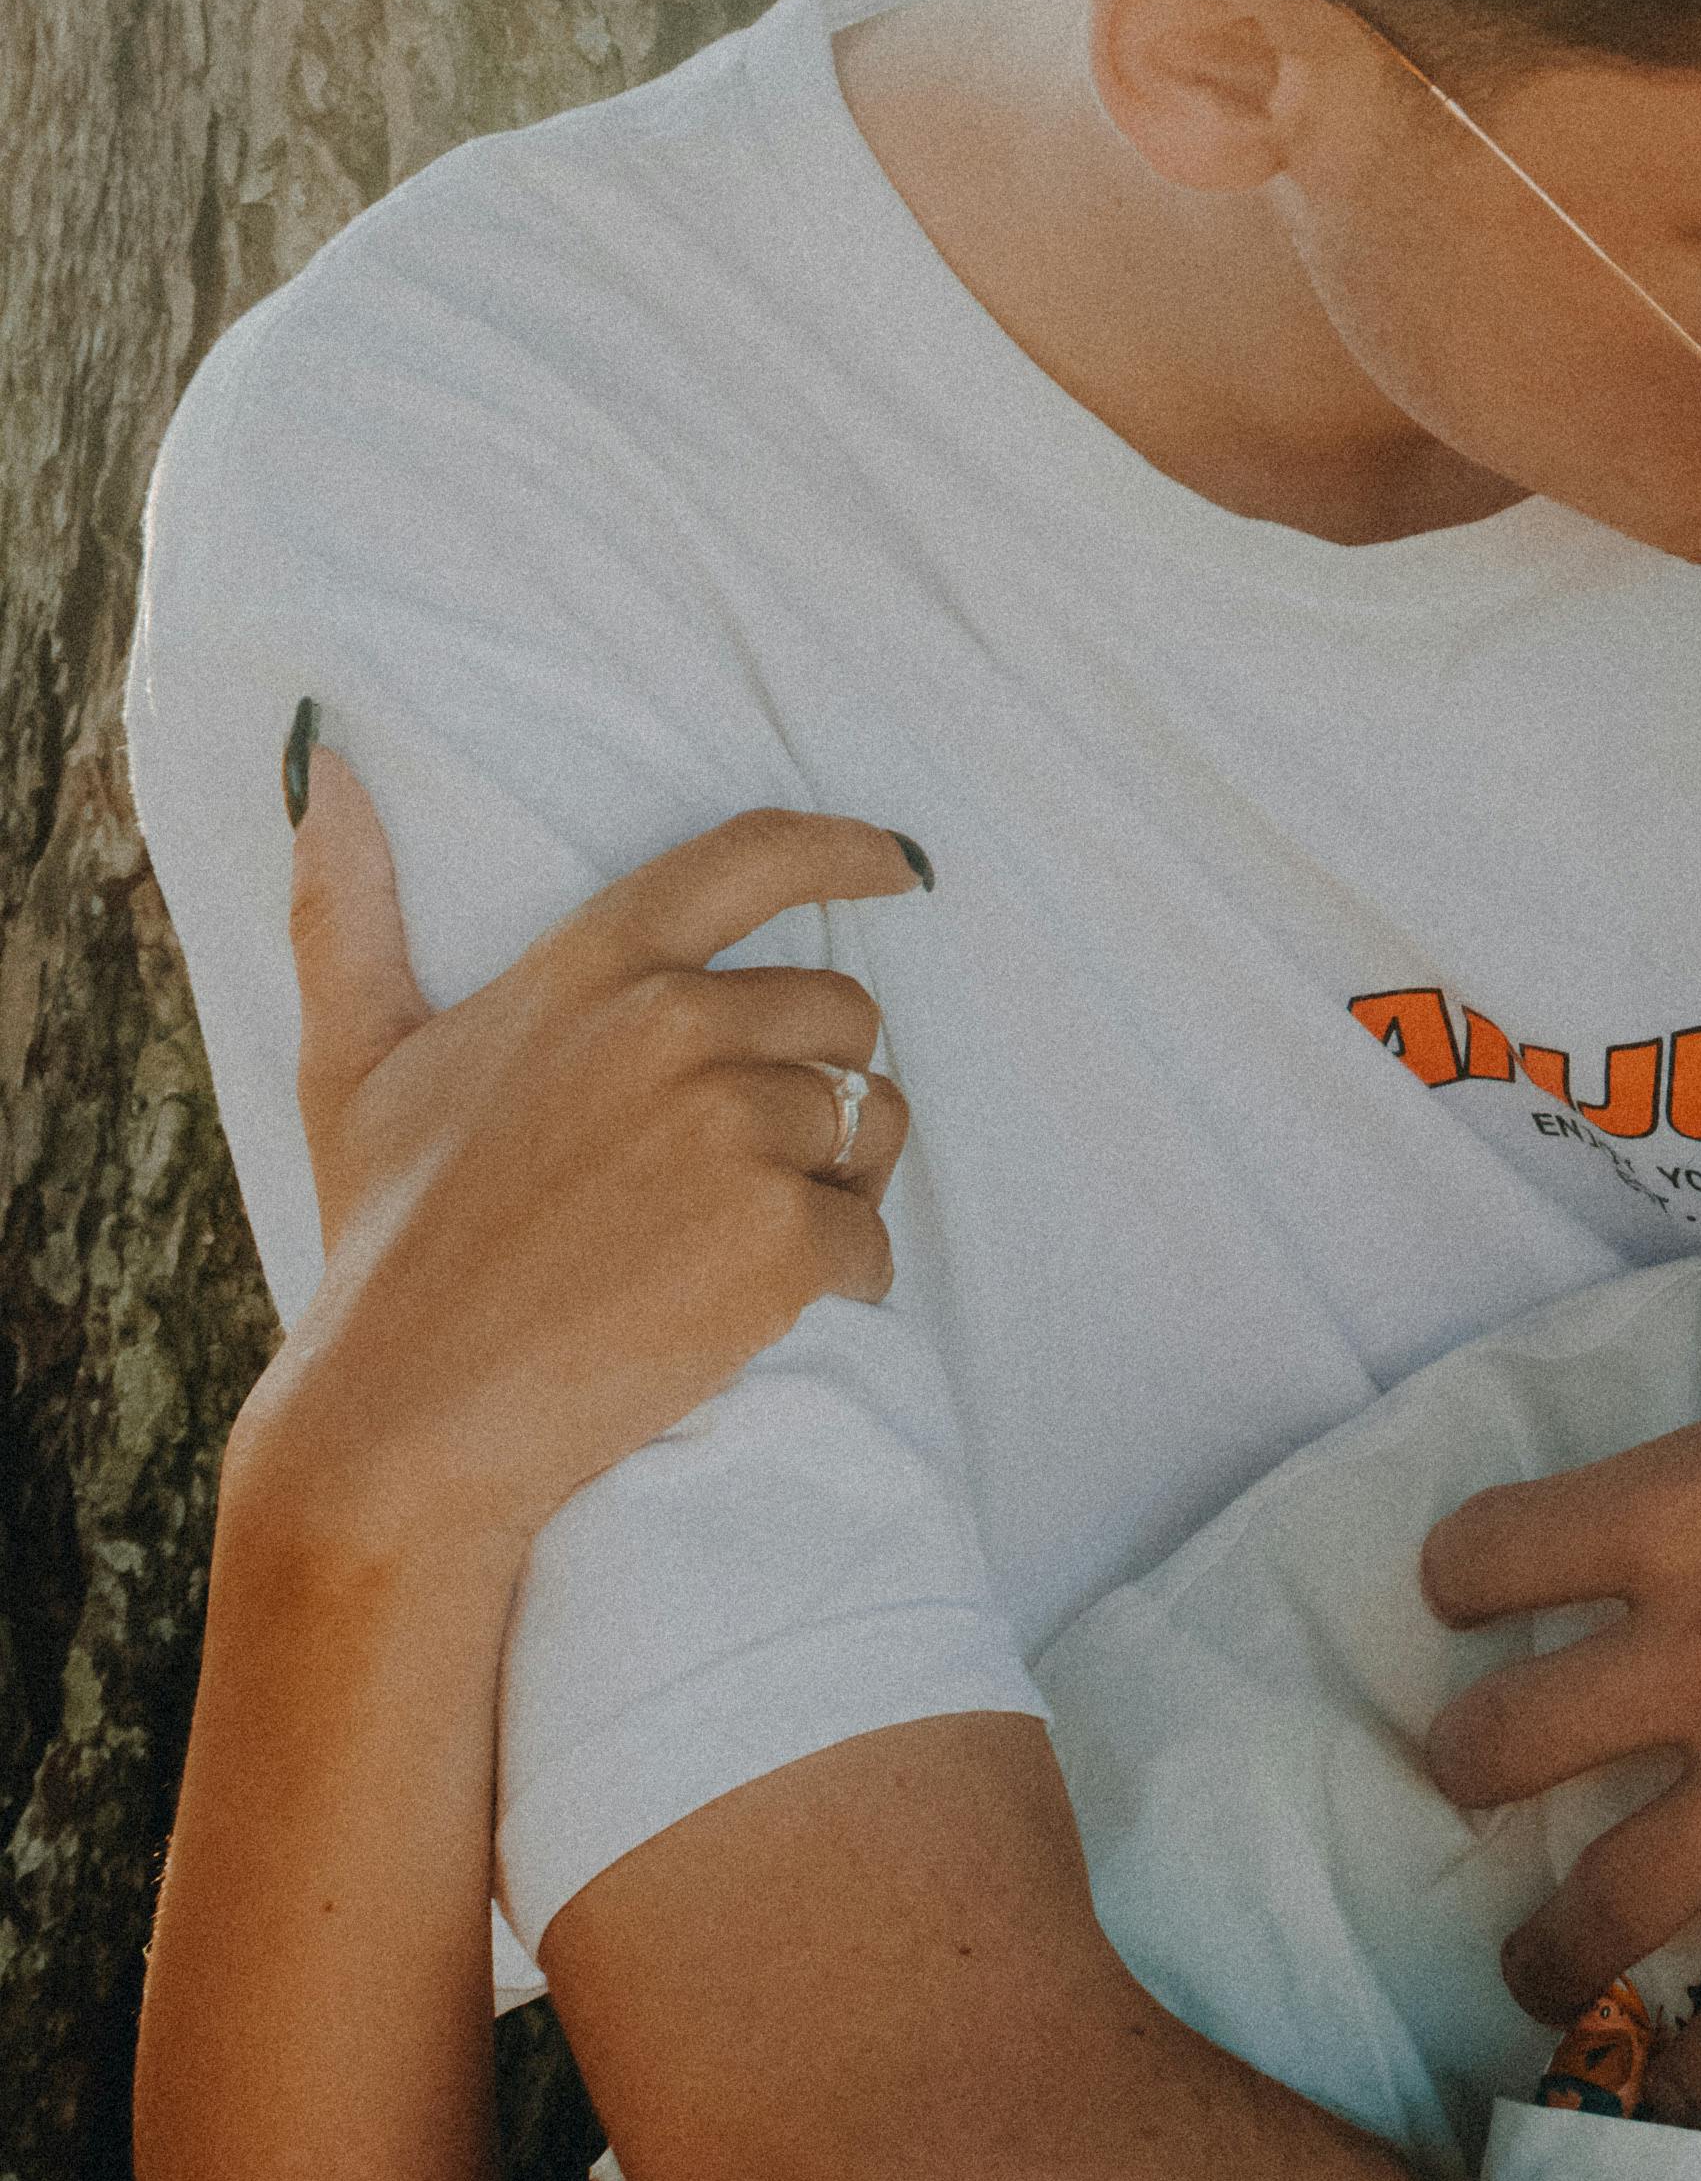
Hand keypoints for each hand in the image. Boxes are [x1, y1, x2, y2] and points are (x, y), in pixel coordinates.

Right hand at [235, 753, 925, 1578]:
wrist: (411, 1420)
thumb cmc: (387, 1245)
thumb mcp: (355, 1062)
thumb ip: (348, 908)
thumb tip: (320, 761)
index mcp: (596, 967)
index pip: (754, 859)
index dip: (845, 849)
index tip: (900, 864)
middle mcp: (678, 1026)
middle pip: (842, 1013)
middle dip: (818, 1083)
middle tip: (737, 1171)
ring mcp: (736, 1130)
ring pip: (871, 1124)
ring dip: (836, 1182)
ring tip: (736, 1242)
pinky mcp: (781, 1237)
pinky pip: (872, 1239)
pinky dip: (840, 1280)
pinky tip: (759, 1312)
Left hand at [1420, 1250, 1700, 2102]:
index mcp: (1685, 1507)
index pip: (1489, 1558)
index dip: (1468, 1582)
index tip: (1478, 1602)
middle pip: (1505, 1747)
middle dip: (1467, 1775)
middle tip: (1474, 1788)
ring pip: (1612, 1901)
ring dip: (1551, 1951)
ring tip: (1534, 1976)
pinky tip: (1686, 2089)